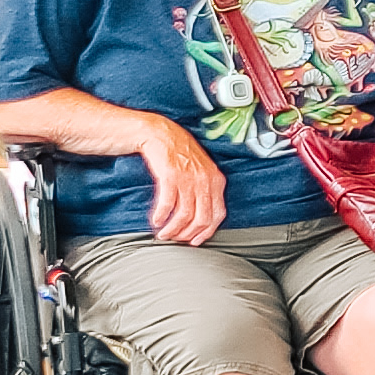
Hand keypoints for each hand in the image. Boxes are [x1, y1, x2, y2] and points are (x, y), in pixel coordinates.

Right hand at [137, 114, 227, 244]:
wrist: (160, 133)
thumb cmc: (179, 154)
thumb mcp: (200, 171)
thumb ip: (205, 191)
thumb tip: (201, 219)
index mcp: (217, 180)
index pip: (218, 215)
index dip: (206, 232)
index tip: (194, 242)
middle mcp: (206, 180)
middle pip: (202, 218)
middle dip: (188, 234)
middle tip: (175, 239)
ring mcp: (189, 177)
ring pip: (185, 215)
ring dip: (173, 229)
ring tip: (163, 234)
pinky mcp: (170, 175)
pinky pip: (168, 204)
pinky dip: (161, 216)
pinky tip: (156, 220)